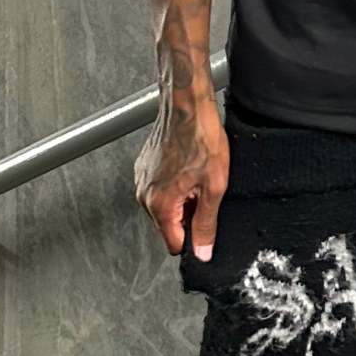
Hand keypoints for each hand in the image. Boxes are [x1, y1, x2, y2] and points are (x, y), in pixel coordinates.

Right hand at [138, 94, 228, 259]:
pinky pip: (161, 187)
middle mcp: (144, 194)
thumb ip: (206, 224)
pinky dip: (175, 183)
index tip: (206, 225)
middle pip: (169, 224)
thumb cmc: (200, 137)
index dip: (194, 239)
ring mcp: (142, 178)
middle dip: (188, 214)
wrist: (187, 104)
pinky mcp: (144, 166)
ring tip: (196, 175)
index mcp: (159, 203)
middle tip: (204, 191)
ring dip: (182, 198)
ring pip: (166, 205)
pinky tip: (188, 165)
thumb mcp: (214, 186)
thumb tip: (202, 251)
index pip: (174, 244)